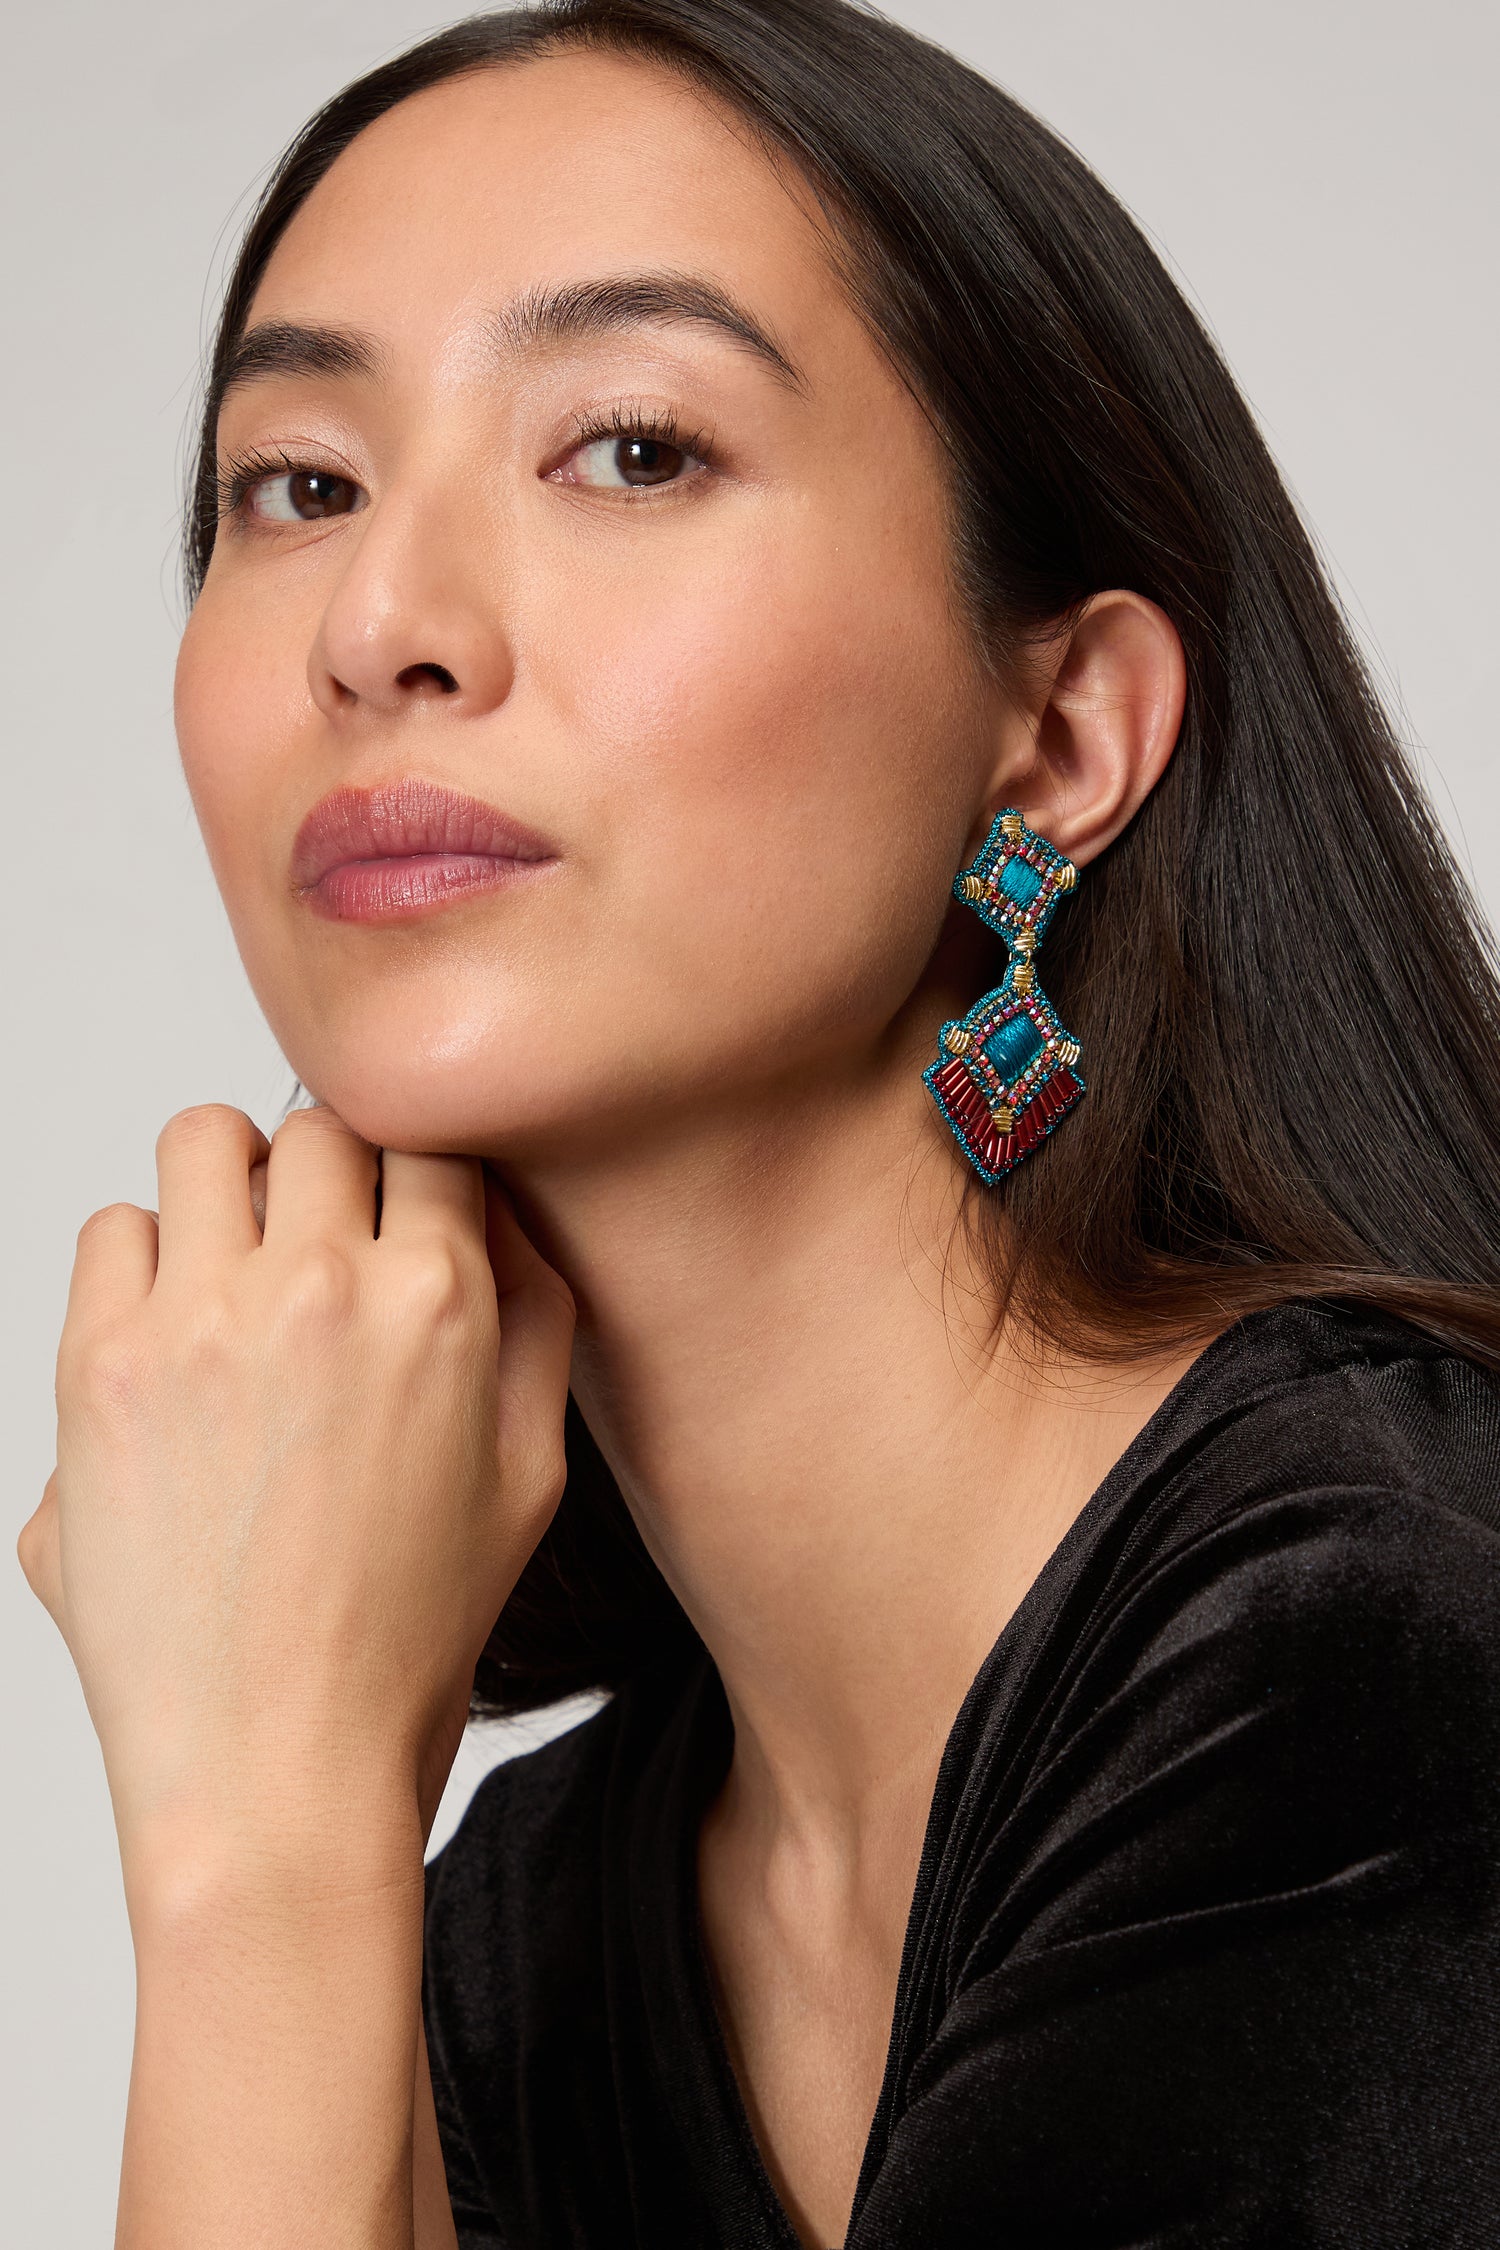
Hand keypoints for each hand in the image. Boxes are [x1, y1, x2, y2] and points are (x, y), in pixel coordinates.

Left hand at [17, 1103, 574, 1888]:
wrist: (279, 1770)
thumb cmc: (408, 1641)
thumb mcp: (532, 1477)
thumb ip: (534, 1323)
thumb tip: (499, 1218)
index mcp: (440, 1305)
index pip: (431, 1135)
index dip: (421, 1169)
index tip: (404, 1207)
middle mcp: (318, 1288)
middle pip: (320, 1123)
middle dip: (331, 1174)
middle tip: (324, 1246)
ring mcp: (198, 1320)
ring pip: (203, 1140)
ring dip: (232, 1182)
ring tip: (239, 1261)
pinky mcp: (101, 1367)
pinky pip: (112, 1227)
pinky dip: (144, 1255)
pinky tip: (176, 1332)